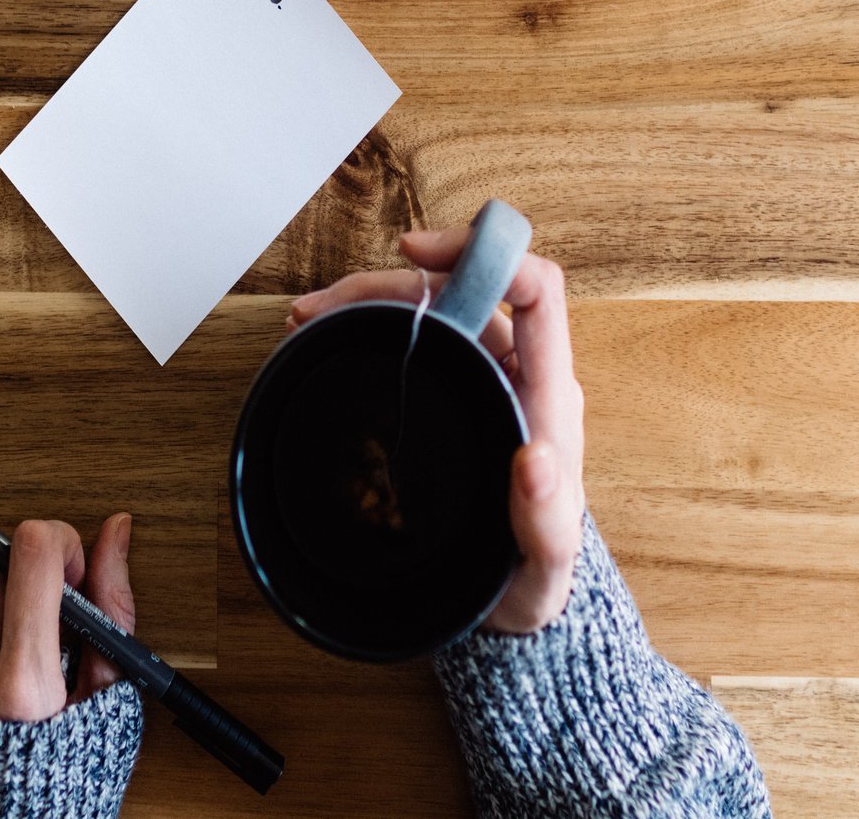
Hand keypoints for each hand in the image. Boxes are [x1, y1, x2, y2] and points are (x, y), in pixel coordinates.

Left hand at [0, 513, 134, 719]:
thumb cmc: (55, 790)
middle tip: (49, 636)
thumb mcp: (106, 707)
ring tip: (12, 669)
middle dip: (30, 589)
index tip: (72, 569)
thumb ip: (112, 611)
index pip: (32, 556)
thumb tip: (114, 533)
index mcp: (24, 689)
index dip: (60, 545)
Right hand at [288, 228, 584, 634]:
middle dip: (391, 282)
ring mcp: (484, 383)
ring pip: (434, 309)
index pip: (535, 290)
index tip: (415, 252)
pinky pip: (418, 340)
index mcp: (546, 398)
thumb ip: (544, 522)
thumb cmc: (528, 580)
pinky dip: (371, 328)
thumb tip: (535, 460)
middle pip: (465, 288)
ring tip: (311, 317)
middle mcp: (517, 377)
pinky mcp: (453, 396)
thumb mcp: (541, 569)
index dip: (484, 252)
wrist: (507, 606)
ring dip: (371, 300)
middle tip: (323, 306)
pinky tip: (330, 338)